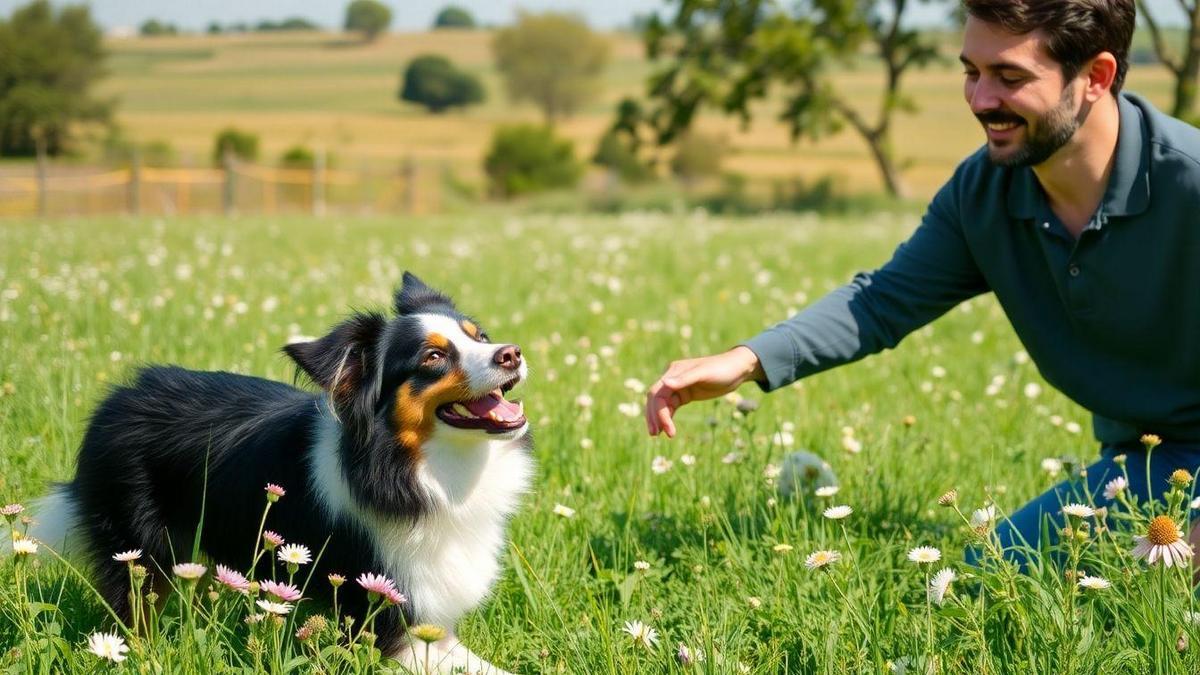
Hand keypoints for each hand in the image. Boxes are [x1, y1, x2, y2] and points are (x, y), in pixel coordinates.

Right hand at [645, 346, 764, 437]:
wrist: (737, 369)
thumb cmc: (722, 369)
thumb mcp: (704, 373)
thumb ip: (685, 379)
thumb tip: (665, 383)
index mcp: (674, 371)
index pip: (658, 393)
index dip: (657, 412)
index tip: (665, 429)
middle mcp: (673, 378)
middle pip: (656, 399)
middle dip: (654, 416)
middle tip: (654, 434)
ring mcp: (679, 387)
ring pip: (662, 404)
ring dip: (659, 418)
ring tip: (658, 435)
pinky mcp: (686, 394)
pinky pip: (672, 406)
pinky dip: (667, 416)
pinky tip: (667, 428)